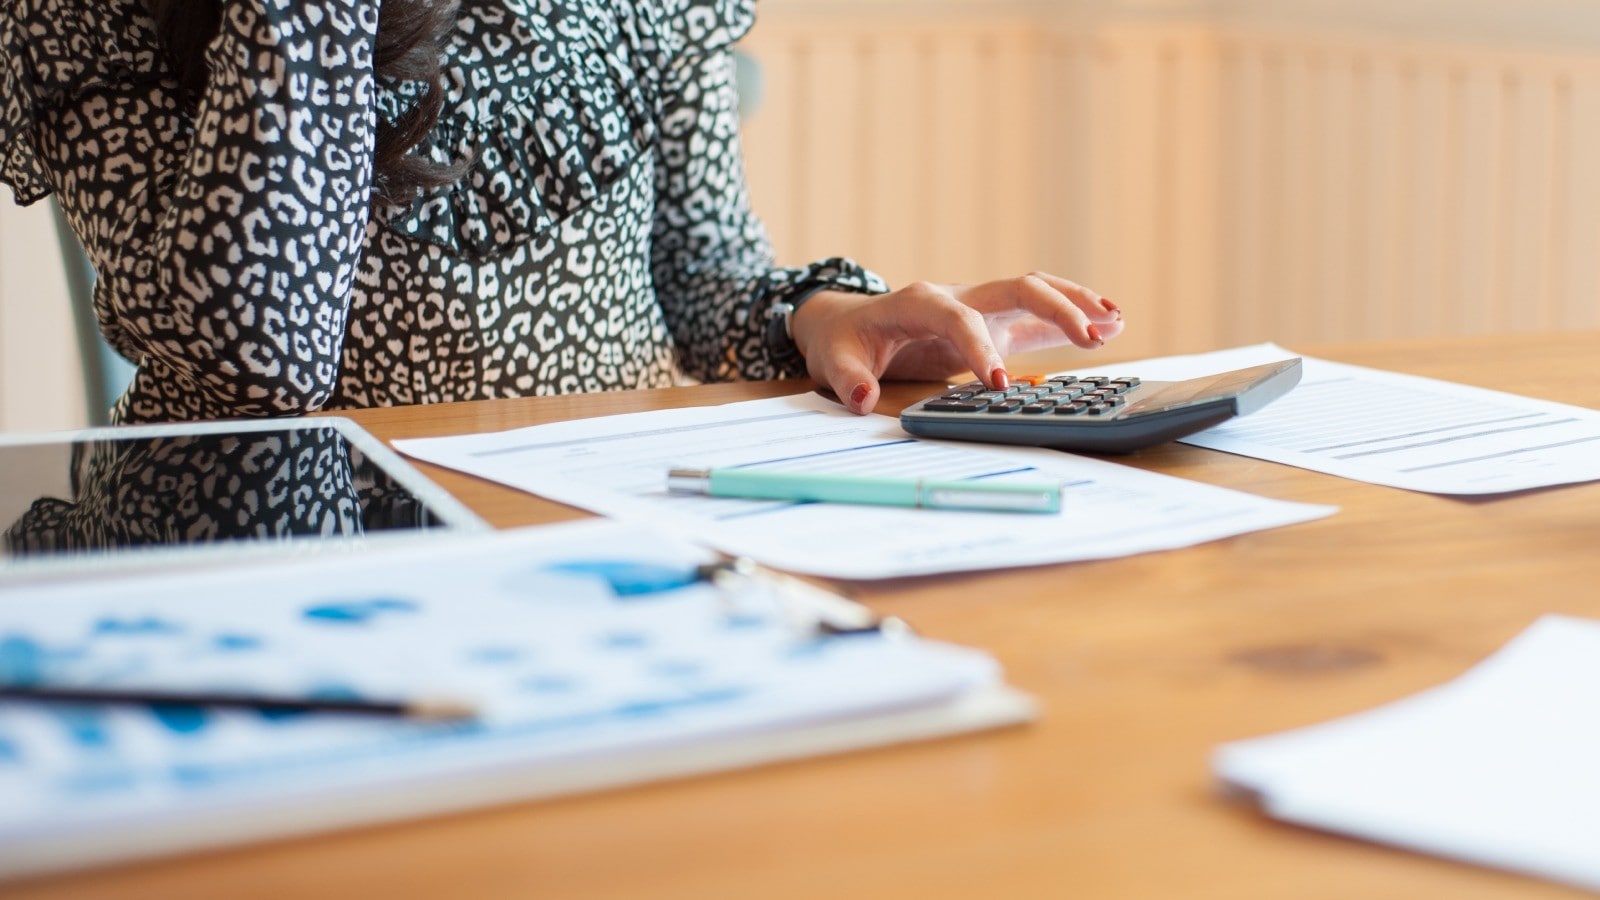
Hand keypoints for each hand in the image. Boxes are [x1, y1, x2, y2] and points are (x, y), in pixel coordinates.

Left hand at [790, 273, 1123, 413]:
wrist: (847, 323)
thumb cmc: (844, 341)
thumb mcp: (834, 362)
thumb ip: (848, 379)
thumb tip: (861, 398)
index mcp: (918, 302)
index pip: (957, 318)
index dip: (979, 348)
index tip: (1000, 385)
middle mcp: (957, 295)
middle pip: (1016, 287)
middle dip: (1056, 309)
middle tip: (1092, 340)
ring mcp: (978, 305)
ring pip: (1034, 290)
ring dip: (1076, 303)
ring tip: (1116, 321)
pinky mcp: (991, 321)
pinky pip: (1036, 311)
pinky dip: (1071, 314)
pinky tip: (1111, 322)